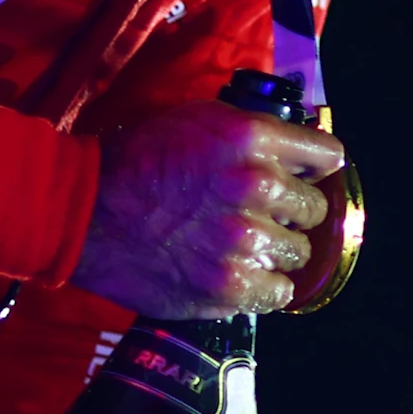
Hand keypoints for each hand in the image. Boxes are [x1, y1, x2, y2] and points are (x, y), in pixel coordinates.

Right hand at [72, 100, 345, 317]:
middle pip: (314, 209)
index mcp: (252, 139)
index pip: (327, 155)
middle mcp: (256, 187)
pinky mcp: (230, 286)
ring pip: (298, 253)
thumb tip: (298, 151)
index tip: (305, 176)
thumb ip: (254, 135)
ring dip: (276, 251)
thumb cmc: (140, 160)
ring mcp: (244, 241)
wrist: (85, 213)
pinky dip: (264, 286)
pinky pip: (278, 292)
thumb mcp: (199, 121)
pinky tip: (240, 273)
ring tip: (242, 246)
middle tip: (263, 214)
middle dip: (293, 212)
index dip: (316, 168)